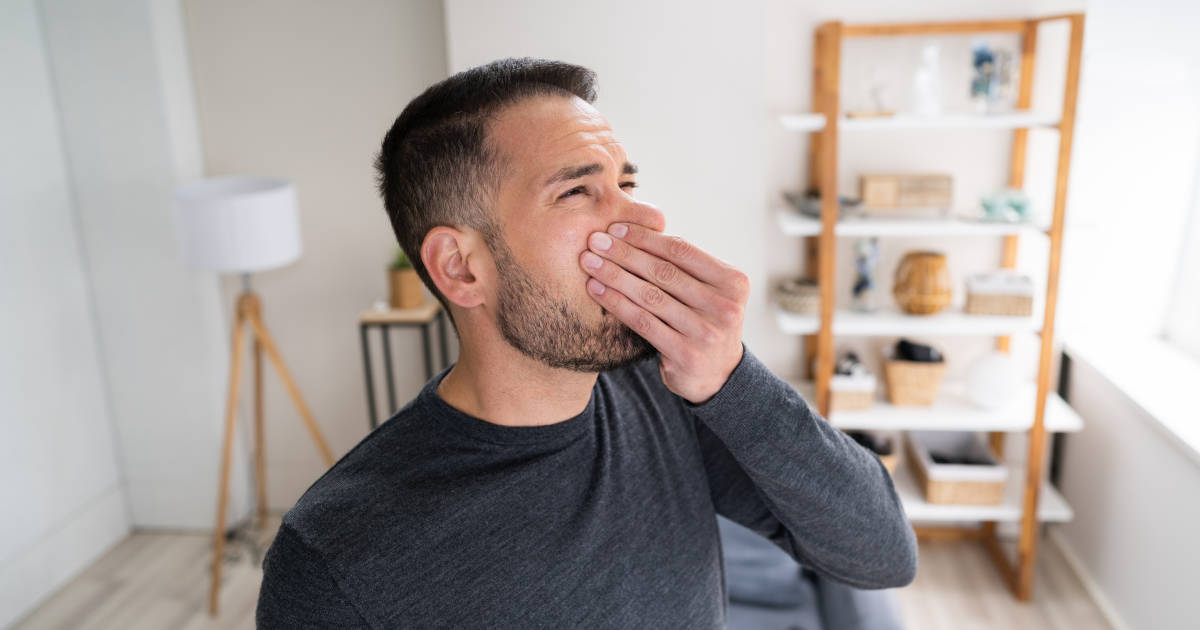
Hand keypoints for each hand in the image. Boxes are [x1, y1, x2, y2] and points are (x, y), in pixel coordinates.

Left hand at [580, 222, 748, 403]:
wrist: (717, 374)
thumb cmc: (703, 320)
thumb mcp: (707, 290)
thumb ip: (684, 265)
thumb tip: (635, 228)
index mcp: (733, 281)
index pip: (682, 251)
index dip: (646, 237)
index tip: (616, 228)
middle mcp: (725, 306)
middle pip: (664, 272)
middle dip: (624, 253)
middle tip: (594, 240)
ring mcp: (707, 333)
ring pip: (650, 296)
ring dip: (615, 276)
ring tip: (589, 262)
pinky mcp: (686, 355)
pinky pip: (643, 322)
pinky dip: (616, 303)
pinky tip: (596, 290)